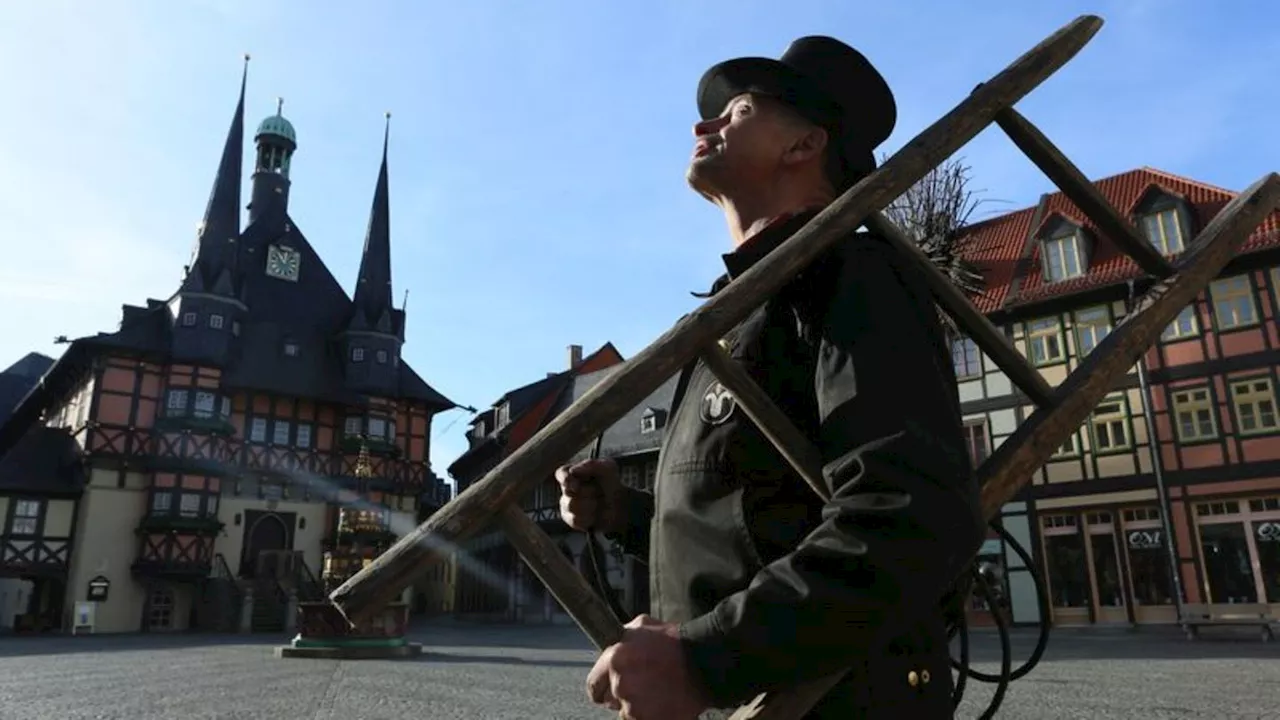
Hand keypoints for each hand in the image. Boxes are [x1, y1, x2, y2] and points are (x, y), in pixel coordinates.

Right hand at [556, 457, 624, 533]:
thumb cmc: (612, 484)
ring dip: (590, 505)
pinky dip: (588, 517)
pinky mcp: (571, 519)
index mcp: (574, 474)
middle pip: (568, 492)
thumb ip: (591, 465)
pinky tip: (594, 514)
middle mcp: (567, 489)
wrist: (619, 505)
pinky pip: (575, 519)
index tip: (576, 485)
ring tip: (598, 502)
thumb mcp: (608, 468)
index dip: (566, 479)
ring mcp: (567, 505)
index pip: (561, 473)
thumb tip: (573, 470)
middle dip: (588, 492)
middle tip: (598, 491)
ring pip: (572, 506)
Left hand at [586, 615, 709, 719]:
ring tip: (656, 692)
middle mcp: (620, 684)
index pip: (593, 686)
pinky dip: (651, 714)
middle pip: (610, 701)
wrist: (704, 661)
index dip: (602, 686)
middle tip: (641, 686)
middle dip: (621, 695)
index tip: (608, 687)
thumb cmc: (674, 641)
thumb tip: (610, 644)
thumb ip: (620, 638)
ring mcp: (634, 706)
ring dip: (638, 706)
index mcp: (614, 660)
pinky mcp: (649, 719)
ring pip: (627, 712)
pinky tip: (663, 701)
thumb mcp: (642, 626)